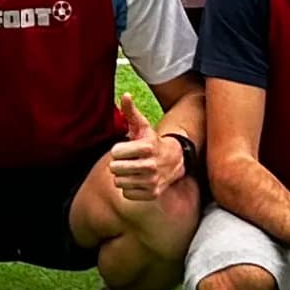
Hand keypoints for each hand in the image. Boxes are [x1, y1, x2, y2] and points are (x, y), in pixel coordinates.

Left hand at [101, 95, 174, 213]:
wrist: (175, 162)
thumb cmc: (152, 142)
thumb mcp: (143, 126)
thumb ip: (131, 111)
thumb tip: (125, 95)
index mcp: (147, 147)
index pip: (115, 153)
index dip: (117, 151)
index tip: (125, 149)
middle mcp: (150, 165)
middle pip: (114, 168)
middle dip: (118, 164)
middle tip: (128, 161)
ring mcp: (152, 181)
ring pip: (119, 182)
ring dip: (123, 176)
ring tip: (133, 170)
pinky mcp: (152, 194)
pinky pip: (127, 193)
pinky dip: (130, 188)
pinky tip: (138, 180)